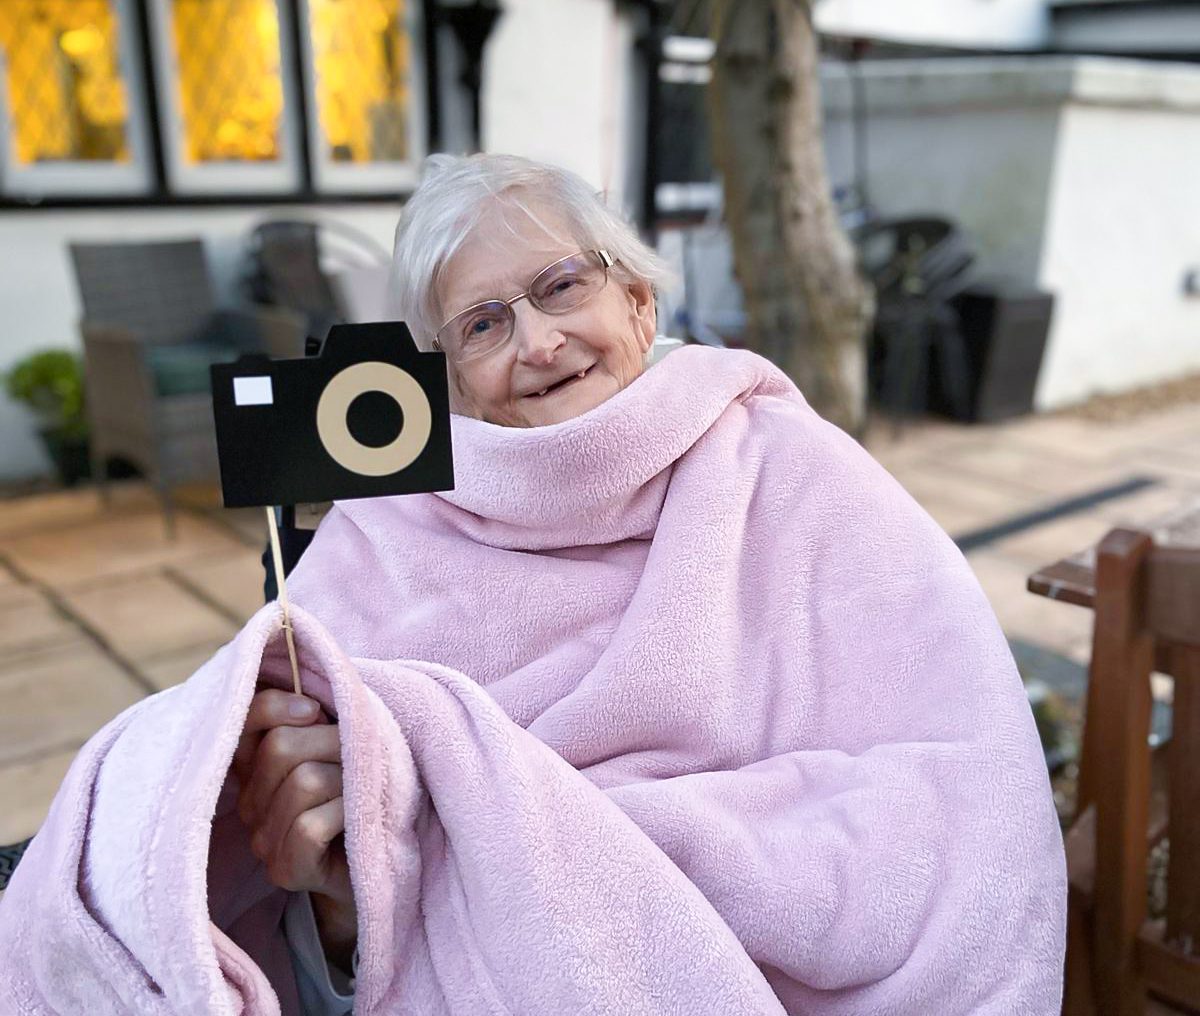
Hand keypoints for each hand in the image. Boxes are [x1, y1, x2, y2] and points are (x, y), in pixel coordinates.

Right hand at [233, 688, 356, 969]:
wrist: (385, 862)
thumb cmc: (366, 793)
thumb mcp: (343, 745)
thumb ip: (319, 718)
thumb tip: (307, 691)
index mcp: (256, 766)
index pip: (244, 720)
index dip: (277, 705)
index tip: (315, 710)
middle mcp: (250, 802)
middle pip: (280, 748)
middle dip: (333, 742)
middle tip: (358, 758)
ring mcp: (263, 839)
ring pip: (302, 783)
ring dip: (348, 780)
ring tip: (361, 792)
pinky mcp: (285, 869)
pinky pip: (310, 825)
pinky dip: (345, 814)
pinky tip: (358, 820)